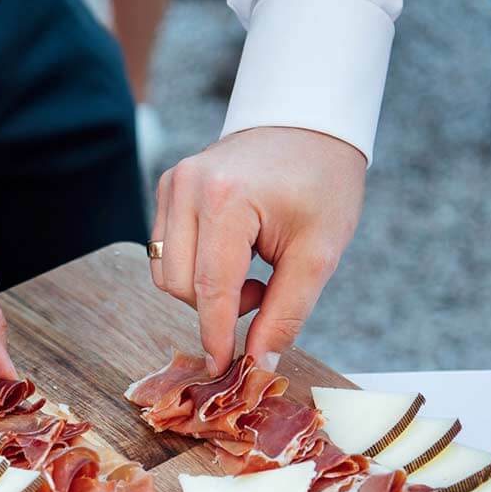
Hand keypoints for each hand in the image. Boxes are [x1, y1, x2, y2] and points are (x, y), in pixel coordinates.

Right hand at [150, 127, 365, 372]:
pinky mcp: (169, 186)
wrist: (312, 122)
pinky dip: (196, 269)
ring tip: (251, 275)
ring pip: (167, 272)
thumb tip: (258, 365)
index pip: (211, 288)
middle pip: (181, 285)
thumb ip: (286, 313)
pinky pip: (166, 251)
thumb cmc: (323, 183)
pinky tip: (233, 257)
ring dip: (205, 291)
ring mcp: (173, 183)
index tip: (223, 369)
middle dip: (218, 308)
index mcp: (227, 198)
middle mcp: (188, 187)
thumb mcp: (319, 254)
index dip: (216, 336)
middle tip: (265, 294)